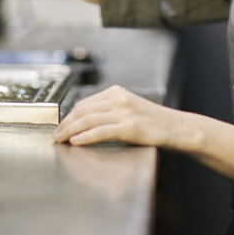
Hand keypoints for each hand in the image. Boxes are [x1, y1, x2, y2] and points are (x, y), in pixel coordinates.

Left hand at [53, 85, 182, 147]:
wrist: (177, 128)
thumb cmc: (154, 123)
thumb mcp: (129, 109)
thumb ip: (110, 111)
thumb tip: (85, 122)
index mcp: (117, 92)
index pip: (84, 103)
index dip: (68, 115)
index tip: (60, 125)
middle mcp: (119, 99)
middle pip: (82, 111)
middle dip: (65, 124)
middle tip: (55, 135)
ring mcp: (124, 112)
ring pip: (88, 120)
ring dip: (69, 131)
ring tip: (60, 140)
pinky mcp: (129, 127)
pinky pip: (100, 131)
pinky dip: (85, 137)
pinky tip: (76, 142)